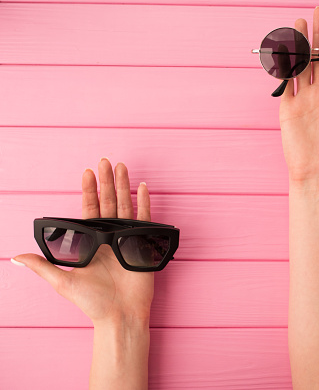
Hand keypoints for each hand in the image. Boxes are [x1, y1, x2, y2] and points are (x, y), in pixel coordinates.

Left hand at [13, 159, 153, 324]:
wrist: (119, 315)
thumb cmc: (92, 301)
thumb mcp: (63, 282)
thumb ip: (43, 265)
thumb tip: (15, 257)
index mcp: (93, 240)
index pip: (90, 209)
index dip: (89, 191)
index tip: (87, 172)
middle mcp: (109, 235)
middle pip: (108, 202)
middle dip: (106, 181)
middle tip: (105, 161)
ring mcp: (126, 236)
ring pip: (125, 205)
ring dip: (123, 186)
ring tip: (122, 167)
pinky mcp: (142, 241)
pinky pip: (144, 218)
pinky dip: (144, 202)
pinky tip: (143, 187)